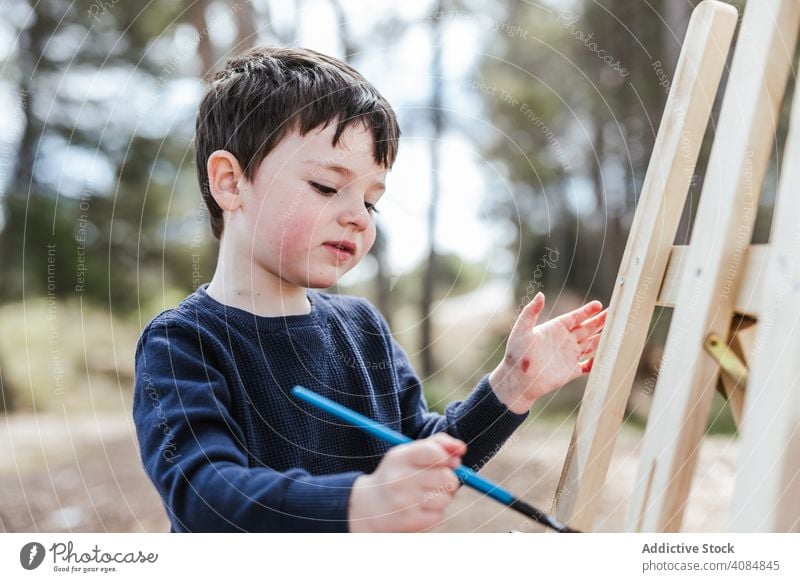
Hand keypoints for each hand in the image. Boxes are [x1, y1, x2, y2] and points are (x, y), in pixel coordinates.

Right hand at [348, 433, 465, 531]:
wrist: (369, 506)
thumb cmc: (397, 474)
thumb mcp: (409, 453)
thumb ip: (437, 444)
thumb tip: (461, 449)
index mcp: (400, 458)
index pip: (434, 452)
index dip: (447, 457)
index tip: (446, 461)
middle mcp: (399, 479)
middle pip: (447, 478)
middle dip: (449, 479)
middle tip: (438, 481)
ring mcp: (404, 502)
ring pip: (445, 498)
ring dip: (442, 498)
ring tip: (425, 496)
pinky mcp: (409, 522)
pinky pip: (440, 516)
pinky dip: (435, 513)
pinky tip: (421, 509)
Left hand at [489, 292, 606, 413]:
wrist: (517, 380)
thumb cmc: (517, 354)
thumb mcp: (522, 330)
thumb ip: (531, 312)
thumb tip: (540, 294)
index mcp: (554, 329)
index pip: (575, 317)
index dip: (587, 311)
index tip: (599, 304)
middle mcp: (564, 341)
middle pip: (587, 328)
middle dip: (600, 321)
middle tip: (614, 313)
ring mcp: (569, 356)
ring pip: (591, 344)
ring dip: (602, 337)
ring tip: (617, 330)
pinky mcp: (571, 371)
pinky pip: (588, 365)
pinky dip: (597, 361)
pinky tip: (606, 356)